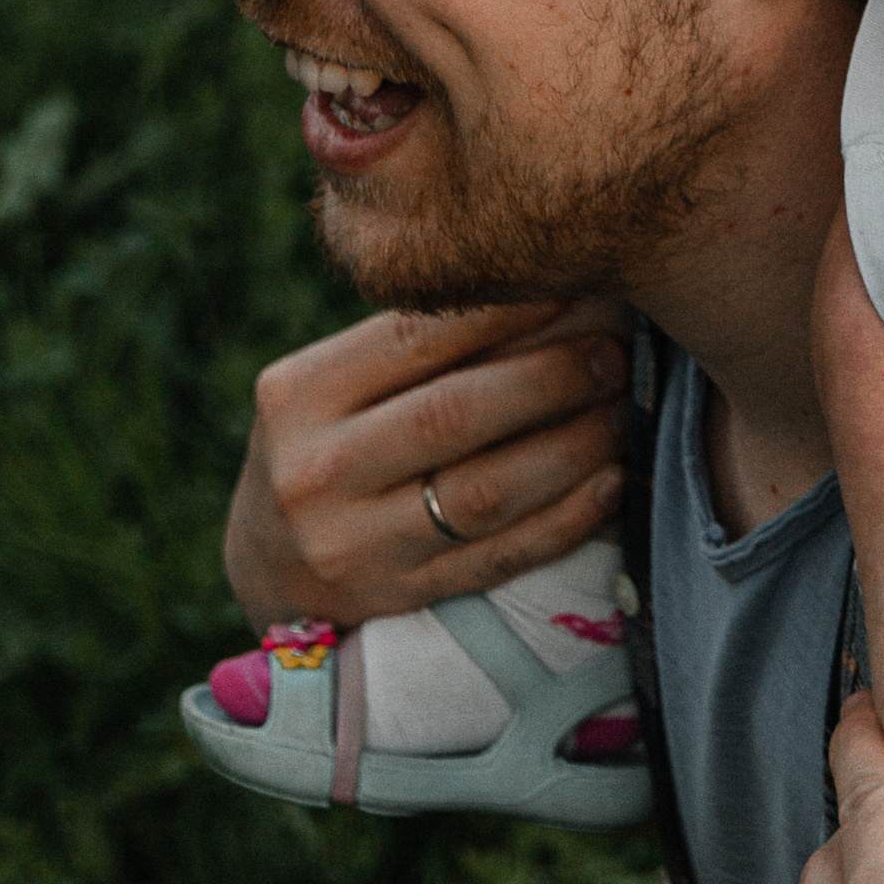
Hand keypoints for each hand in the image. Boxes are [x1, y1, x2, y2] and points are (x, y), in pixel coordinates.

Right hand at [226, 302, 633, 627]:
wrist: (263, 564)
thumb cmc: (322, 442)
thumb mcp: (330, 384)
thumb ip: (409, 344)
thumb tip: (543, 284)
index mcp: (300, 394)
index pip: (416, 337)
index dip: (505, 309)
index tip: (574, 282)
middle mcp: (319, 471)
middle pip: (456, 414)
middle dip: (551, 376)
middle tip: (615, 350)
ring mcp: (354, 546)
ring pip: (485, 492)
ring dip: (571, 447)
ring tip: (621, 408)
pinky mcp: (395, 601)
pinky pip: (497, 558)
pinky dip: (563, 520)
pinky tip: (609, 483)